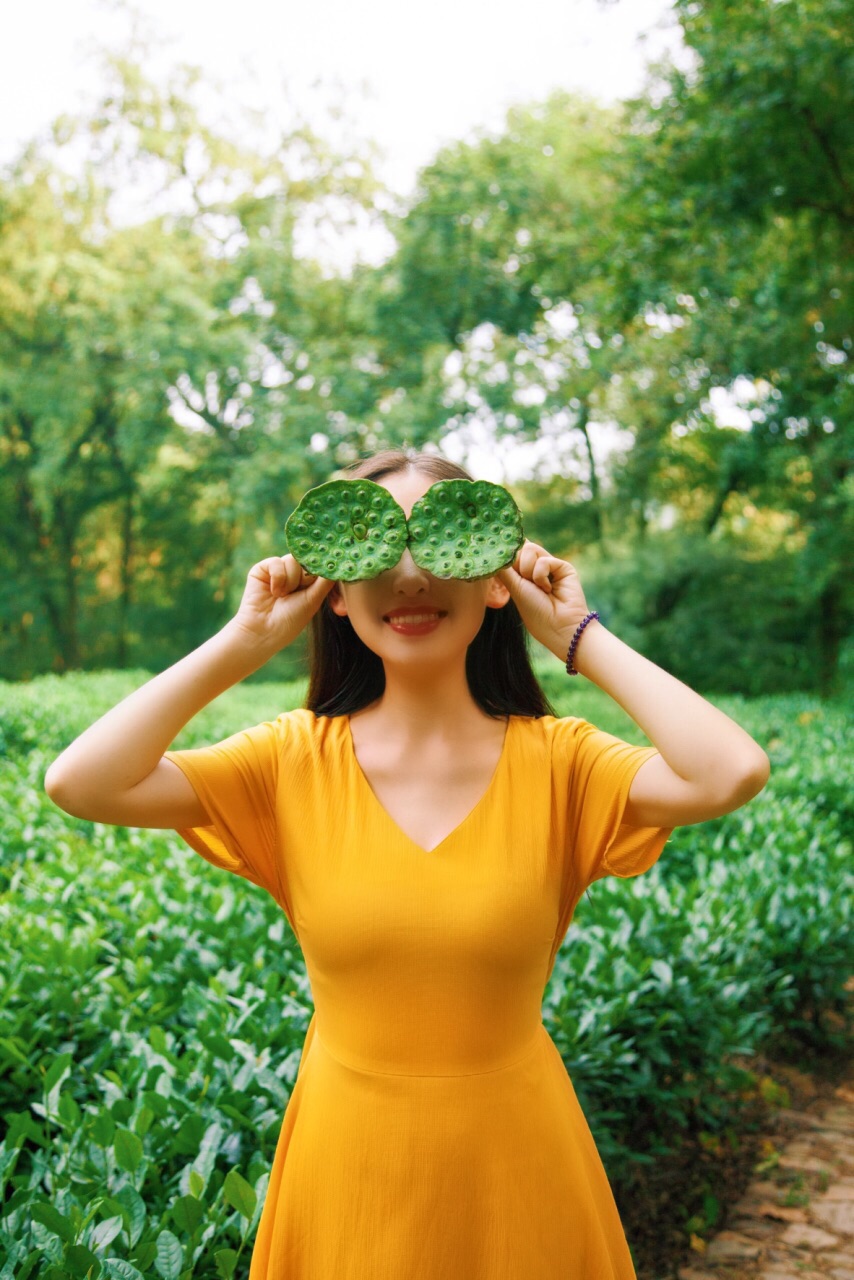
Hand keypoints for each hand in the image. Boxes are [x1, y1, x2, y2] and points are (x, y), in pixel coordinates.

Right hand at [231, 555, 334, 651]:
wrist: (265, 630)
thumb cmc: (291, 620)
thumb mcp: (314, 599)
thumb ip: (325, 581)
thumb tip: (337, 564)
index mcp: (308, 583)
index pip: (318, 564)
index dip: (321, 568)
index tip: (324, 570)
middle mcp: (294, 574)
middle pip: (306, 560)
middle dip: (304, 578)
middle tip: (297, 594)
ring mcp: (279, 570)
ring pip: (292, 560)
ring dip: (290, 581)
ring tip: (282, 596)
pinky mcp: (263, 569)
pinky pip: (276, 562)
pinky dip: (277, 577)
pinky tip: (273, 592)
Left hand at [496, 540, 592, 660]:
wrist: (558, 625)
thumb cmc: (535, 612)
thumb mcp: (514, 588)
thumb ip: (506, 568)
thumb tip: (496, 551)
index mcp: (522, 575)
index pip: (511, 554)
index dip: (505, 556)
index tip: (500, 561)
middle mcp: (536, 568)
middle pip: (519, 548)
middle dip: (517, 566)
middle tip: (526, 584)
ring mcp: (549, 566)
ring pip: (529, 549)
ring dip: (528, 570)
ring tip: (538, 588)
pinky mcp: (562, 566)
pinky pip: (543, 560)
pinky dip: (541, 576)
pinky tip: (549, 589)